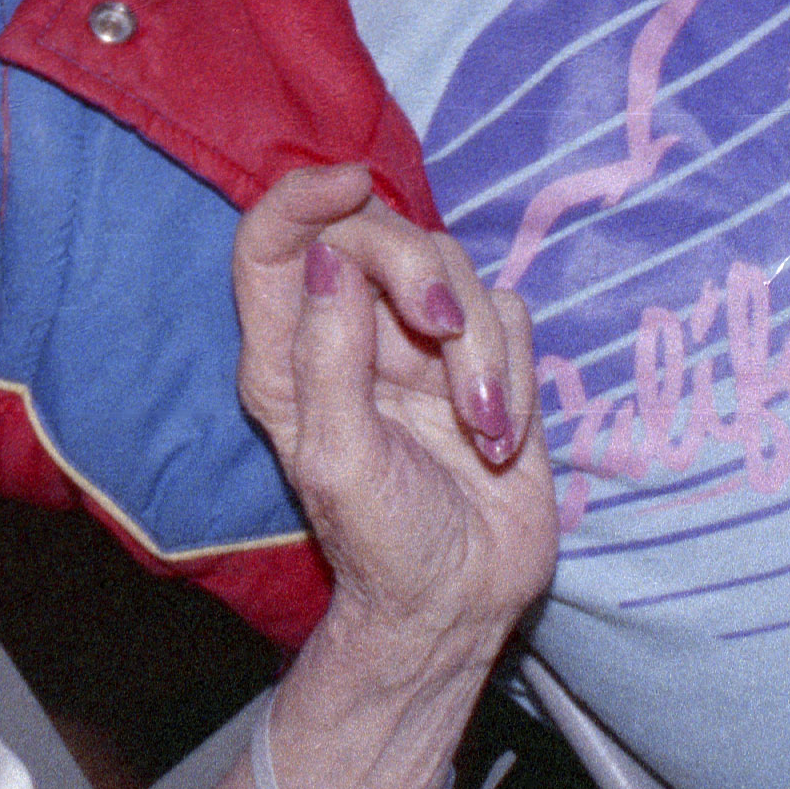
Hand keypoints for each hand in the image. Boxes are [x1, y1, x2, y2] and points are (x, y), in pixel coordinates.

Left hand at [227, 163, 550, 691]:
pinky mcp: (487, 362)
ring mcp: (419, 347)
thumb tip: (330, 257)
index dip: (305, 196)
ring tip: (481, 424)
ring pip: (455, 269)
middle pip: (379, 234)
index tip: (354, 184)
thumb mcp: (339, 459)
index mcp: (286, 355)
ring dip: (479, 344)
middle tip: (443, 331)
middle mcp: (349, 335)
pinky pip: (510, 313)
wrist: (459, 604)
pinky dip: (513, 367)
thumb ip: (329, 356)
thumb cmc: (381, 545)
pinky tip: (499, 435)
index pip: (276, 242)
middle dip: (420, 269)